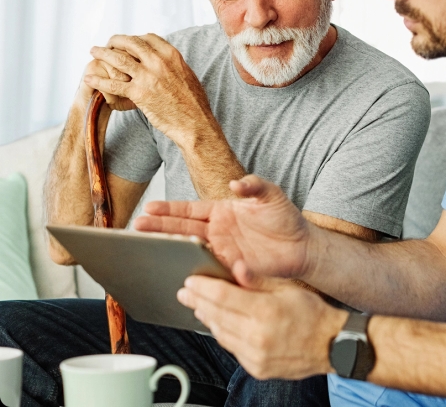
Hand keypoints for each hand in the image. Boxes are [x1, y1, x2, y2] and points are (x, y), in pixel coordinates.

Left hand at [84, 34, 212, 143]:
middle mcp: (158, 62)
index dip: (135, 38)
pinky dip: (98, 80)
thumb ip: (174, 65)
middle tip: (107, 44)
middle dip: (115, 41)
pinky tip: (89, 78)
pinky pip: (113, 84)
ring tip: (94, 52)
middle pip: (130, 43)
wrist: (194, 123)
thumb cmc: (194, 103)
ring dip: (102, 54)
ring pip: (118, 59)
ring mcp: (147, 77)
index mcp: (172, 55)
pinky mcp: (138, 94)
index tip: (128, 43)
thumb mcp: (187, 75)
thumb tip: (167, 62)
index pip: (148, 38)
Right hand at [134, 175, 311, 278]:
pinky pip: (210, 269)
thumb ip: (253, 185)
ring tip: (148, 246)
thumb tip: (235, 183)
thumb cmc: (285, 217)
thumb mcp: (270, 194)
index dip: (169, 209)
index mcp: (222, 211)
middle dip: (159, 227)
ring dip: (170, 247)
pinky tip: (179, 269)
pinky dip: (196, 268)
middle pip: (182, 228)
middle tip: (136, 226)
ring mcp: (222, 250)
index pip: (190, 209)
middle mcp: (217, 231)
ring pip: (190, 248)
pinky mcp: (231, 268)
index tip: (149, 208)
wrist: (303, 246)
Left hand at [178, 263, 346, 379]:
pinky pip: (231, 349)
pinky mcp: (257, 368)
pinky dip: (222, 334)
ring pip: (220, 334)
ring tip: (198, 306)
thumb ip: (259, 279)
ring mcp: (256, 356)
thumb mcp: (288, 287)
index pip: (223, 297)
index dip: (203, 288)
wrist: (332, 344)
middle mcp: (257, 336)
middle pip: (217, 316)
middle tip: (185, 293)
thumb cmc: (313, 313)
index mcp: (265, 311)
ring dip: (207, 319)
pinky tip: (218, 324)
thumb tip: (236, 267)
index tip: (190, 282)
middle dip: (198, 302)